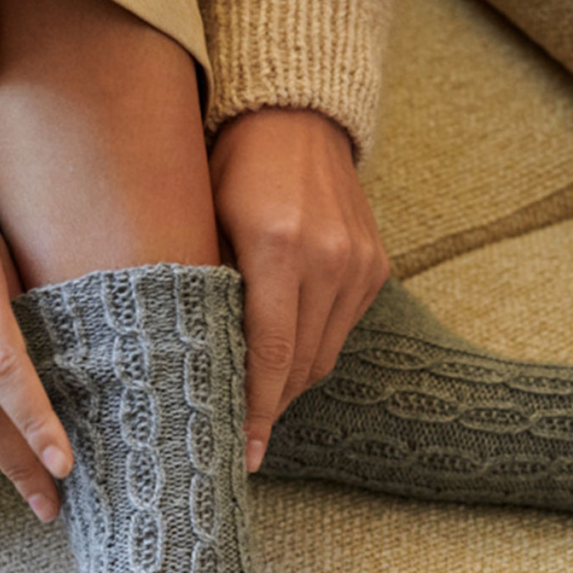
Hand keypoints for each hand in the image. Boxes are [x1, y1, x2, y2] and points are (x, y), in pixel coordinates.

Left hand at [208, 108, 389, 471]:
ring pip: (325, 356)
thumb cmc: (232, 168)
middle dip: (270, 408)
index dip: (256, 412)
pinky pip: (342, 331)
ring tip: (258, 404)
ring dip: (290, 386)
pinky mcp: (376, 265)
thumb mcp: (204, 222)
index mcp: (280, 248)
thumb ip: (206, 293)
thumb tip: (196, 370)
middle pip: (301, 366)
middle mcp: (330, 260)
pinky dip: (312, 353)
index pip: (270, 354)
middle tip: (241, 438)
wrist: (296, 116)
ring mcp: (360, 263)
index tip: (246, 456)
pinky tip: (284, 360)